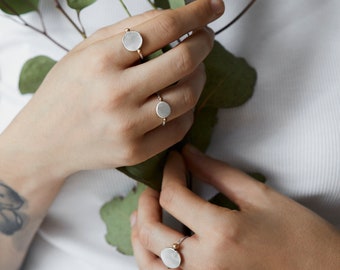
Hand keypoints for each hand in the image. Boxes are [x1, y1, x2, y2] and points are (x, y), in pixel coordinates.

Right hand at [0, 0, 224, 182]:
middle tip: (205, 37)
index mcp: (100, 61)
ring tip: (193, 70)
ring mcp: (128, 127)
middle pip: (183, 62)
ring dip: (199, 77)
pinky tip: (179, 100)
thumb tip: (171, 18)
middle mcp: (116, 94)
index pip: (161, 28)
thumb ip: (126, 30)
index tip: (212, 6)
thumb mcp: (85, 51)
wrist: (46, 142)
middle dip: (204, 43)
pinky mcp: (137, 152)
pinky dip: (188, 109)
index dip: (195, 13)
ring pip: (188, 96)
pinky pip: (181, 127)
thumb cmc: (65, 92)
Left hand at [131, 145, 339, 269]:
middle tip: (156, 185)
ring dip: (140, 234)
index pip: (173, 197)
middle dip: (147, 201)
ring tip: (145, 213)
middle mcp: (204, 263)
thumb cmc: (298, 235)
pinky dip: (151, 258)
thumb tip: (189, 154)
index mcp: (221, 233)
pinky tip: (157, 242)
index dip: (169, 172)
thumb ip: (218, 173)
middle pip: (151, 231)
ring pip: (148, 263)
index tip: (174, 160)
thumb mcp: (260, 196)